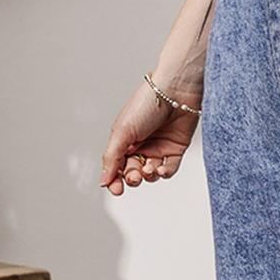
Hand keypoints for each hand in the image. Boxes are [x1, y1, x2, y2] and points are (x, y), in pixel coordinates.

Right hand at [100, 79, 199, 195]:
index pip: (116, 165)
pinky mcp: (175, 149)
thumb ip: (111, 158)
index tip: (116, 189)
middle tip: (134, 175)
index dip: (115, 179)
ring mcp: (158, 147)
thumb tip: (103, 181)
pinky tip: (160, 168)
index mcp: (123, 139)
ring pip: (151, 174)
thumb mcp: (122, 132)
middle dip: (132, 177)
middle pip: (133, 171)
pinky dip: (164, 173)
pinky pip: (169, 169)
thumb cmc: (146, 104)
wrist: (176, 91)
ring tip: (148, 168)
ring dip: (148, 176)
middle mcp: (140, 144)